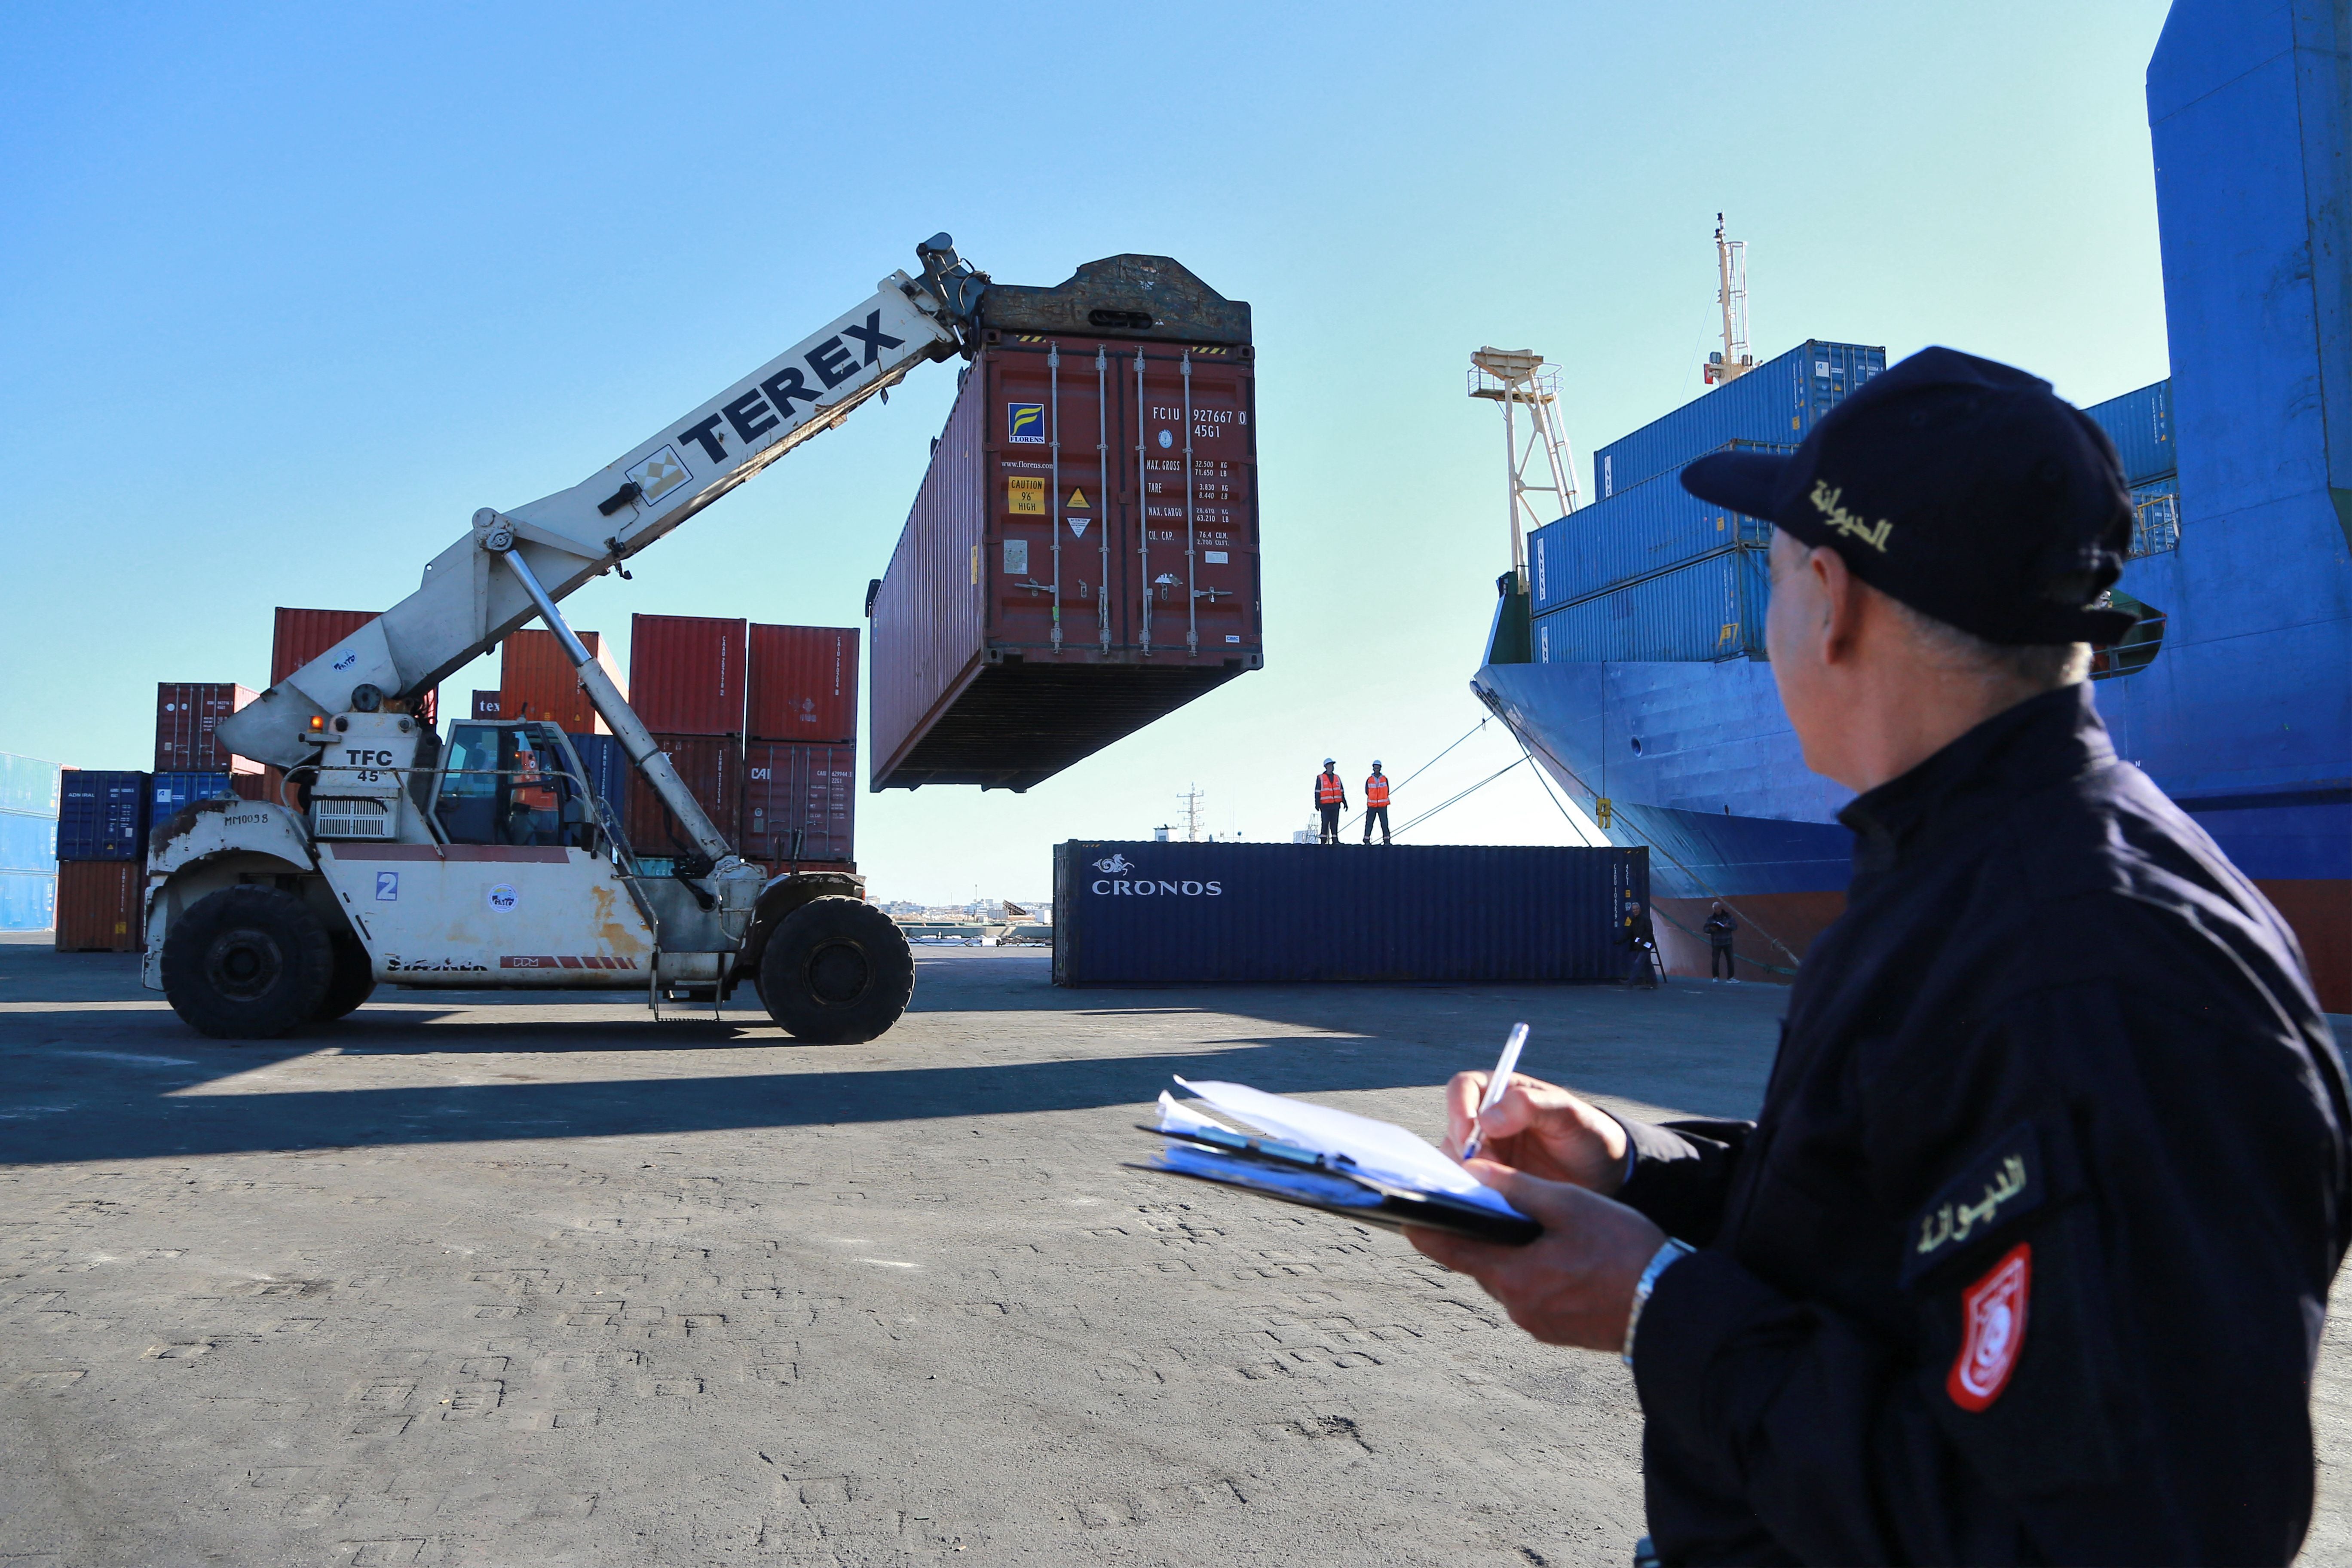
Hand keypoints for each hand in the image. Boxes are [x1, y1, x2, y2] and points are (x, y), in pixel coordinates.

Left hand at [1406, 1162, 1665, 1350]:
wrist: (1675, 1311)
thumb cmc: (1626, 1252)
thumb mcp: (1571, 1207)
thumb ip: (1519, 1190)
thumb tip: (1474, 1172)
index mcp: (1512, 1276)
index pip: (1447, 1251)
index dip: (1423, 1228)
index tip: (1403, 1212)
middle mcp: (1517, 1306)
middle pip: (1478, 1263)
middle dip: (1476, 1234)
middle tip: (1477, 1202)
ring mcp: (1538, 1323)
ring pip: (1507, 1278)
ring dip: (1509, 1252)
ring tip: (1526, 1223)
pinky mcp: (1559, 1331)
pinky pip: (1532, 1294)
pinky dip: (1533, 1271)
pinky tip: (1556, 1253)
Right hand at [1444, 1072, 1630, 1192]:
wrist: (1604, 1178)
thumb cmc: (1589, 1136)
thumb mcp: (1569, 1115)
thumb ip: (1531, 1105)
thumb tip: (1486, 1119)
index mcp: (1502, 1092)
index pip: (1463, 1088)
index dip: (1459, 1107)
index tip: (1469, 1133)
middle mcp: (1486, 1120)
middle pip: (1454, 1127)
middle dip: (1464, 1148)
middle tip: (1487, 1169)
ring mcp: (1484, 1152)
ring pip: (1454, 1159)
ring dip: (1468, 1174)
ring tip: (1497, 1188)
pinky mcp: (1488, 1182)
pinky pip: (1466, 1186)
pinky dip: (1474, 1193)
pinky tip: (1495, 1201)